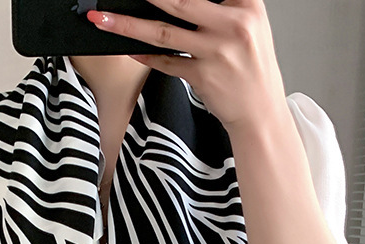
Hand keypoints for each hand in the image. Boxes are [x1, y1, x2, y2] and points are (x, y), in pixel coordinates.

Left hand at [86, 0, 289, 134]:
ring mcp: (216, 52)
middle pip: (178, 1)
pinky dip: (146, 57)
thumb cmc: (251, 69)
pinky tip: (129, 50)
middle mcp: (233, 25)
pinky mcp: (203, 76)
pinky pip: (167, 63)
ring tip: (103, 19)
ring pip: (163, 32)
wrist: (260, 113)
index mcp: (247, 6)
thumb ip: (221, 8)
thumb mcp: (249, 27)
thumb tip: (175, 3)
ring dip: (128, 25)